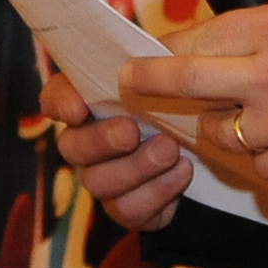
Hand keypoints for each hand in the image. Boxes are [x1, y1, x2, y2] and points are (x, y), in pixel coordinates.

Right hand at [42, 59, 194, 232]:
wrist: (211, 142)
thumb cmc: (184, 98)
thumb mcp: (174, 72)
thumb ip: (157, 62)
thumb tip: (155, 57)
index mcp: (92, 102)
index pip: (57, 98)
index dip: (59, 102)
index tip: (78, 107)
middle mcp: (89, 143)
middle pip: (71, 147)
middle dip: (100, 140)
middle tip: (131, 132)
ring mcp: (107, 178)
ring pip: (99, 182)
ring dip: (136, 167)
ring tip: (171, 150)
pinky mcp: (130, 207)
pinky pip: (129, 210)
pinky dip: (157, 192)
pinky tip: (182, 171)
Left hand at [119, 0, 267, 187]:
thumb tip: (225, 33)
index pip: (196, 39)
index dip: (163, 51)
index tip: (142, 56)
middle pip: (187, 82)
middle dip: (149, 83)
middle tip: (129, 83)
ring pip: (219, 132)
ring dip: (220, 125)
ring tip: (241, 115)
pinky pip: (258, 163)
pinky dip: (263, 154)